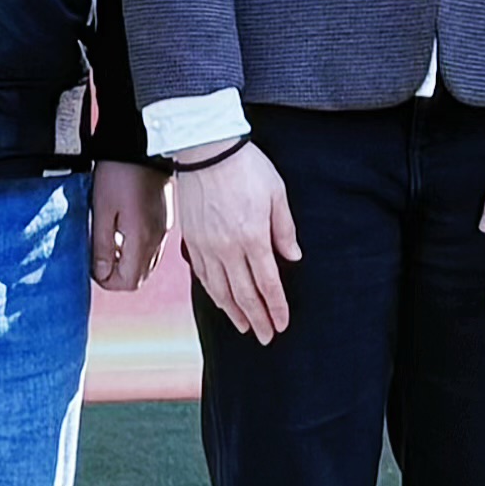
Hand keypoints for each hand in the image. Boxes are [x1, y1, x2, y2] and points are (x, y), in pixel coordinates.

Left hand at [87, 159, 165, 292]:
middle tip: (100, 258)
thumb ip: (102, 246)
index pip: (129, 282)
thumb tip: (100, 273)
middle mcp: (158, 239)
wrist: (143, 145)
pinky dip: (138, 250)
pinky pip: (153, 247)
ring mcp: (164, 229)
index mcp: (141, 239)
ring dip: (128, 263)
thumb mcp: (102, 210)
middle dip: (118, 275)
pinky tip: (124, 232)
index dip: (108, 281)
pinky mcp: (166, 219)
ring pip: (148, 264)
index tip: (94, 267)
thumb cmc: (119, 173)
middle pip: (140, 277)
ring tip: (110, 244)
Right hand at [175, 142, 299, 342]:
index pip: (267, 283)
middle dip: (257, 319)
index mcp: (253, 237)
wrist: (207, 148)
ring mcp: (206, 245)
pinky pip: (201, 275)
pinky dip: (212, 293)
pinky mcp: (192, 239)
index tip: (282, 323)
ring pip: (220, 289)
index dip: (276, 307)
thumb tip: (293, 257)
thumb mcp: (277, 194)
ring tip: (244, 327)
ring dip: (233, 312)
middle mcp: (228, 248)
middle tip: (267, 337)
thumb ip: (284, 229)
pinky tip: (220, 300)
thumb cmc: (247, 167)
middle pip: (244, 294)